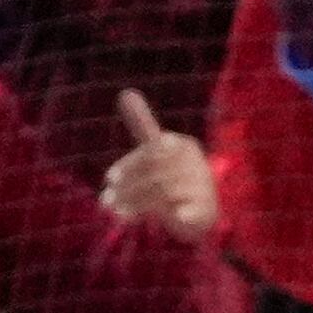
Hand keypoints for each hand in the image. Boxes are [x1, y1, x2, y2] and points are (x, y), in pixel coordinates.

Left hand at [99, 89, 216, 237]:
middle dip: (128, 188)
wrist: (202, 211)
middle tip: (106, 201)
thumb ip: (143, 124)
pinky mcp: (207, 208)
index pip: (151, 152)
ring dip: (135, 204)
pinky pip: (181, 212)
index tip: (108, 179)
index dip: (129, 166)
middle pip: (155, 174)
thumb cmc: (173, 176)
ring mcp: (204, 185)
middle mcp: (197, 163)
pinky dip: (164, 217)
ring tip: (116, 214)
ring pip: (162, 193)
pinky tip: (142, 220)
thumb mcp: (157, 150)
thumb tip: (126, 91)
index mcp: (184, 145)